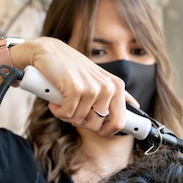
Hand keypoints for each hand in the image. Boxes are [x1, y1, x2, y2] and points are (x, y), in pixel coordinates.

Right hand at [16, 38, 137, 135]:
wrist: (48, 52)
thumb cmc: (73, 70)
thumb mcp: (99, 80)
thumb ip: (115, 94)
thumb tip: (135, 107)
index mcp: (117, 87)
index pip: (120, 122)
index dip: (107, 131)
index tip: (98, 129)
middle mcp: (108, 87)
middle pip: (97, 125)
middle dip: (82, 122)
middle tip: (74, 108)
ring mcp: (93, 88)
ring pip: (79, 121)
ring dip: (67, 114)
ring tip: (63, 99)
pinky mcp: (76, 89)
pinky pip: (67, 115)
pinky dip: (58, 110)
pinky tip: (55, 99)